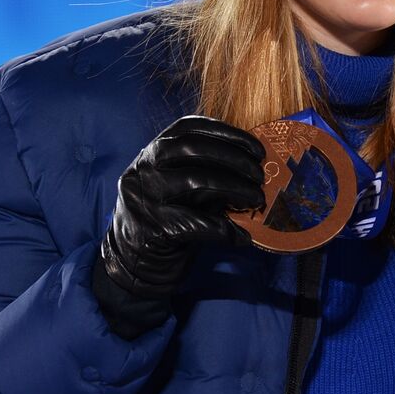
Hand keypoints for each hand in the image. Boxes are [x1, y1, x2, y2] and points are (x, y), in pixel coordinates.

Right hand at [94, 116, 265, 336]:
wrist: (134, 265)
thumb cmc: (167, 221)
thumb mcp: (182, 188)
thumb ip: (208, 172)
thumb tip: (253, 166)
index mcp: (152, 152)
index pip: (189, 128)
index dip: (227, 134)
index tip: (256, 149)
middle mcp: (144, 168)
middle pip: (195, 149)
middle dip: (235, 159)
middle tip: (260, 176)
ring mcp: (145, 197)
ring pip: (197, 181)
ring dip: (236, 189)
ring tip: (257, 199)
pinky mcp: (153, 227)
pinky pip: (198, 223)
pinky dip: (225, 230)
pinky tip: (242, 236)